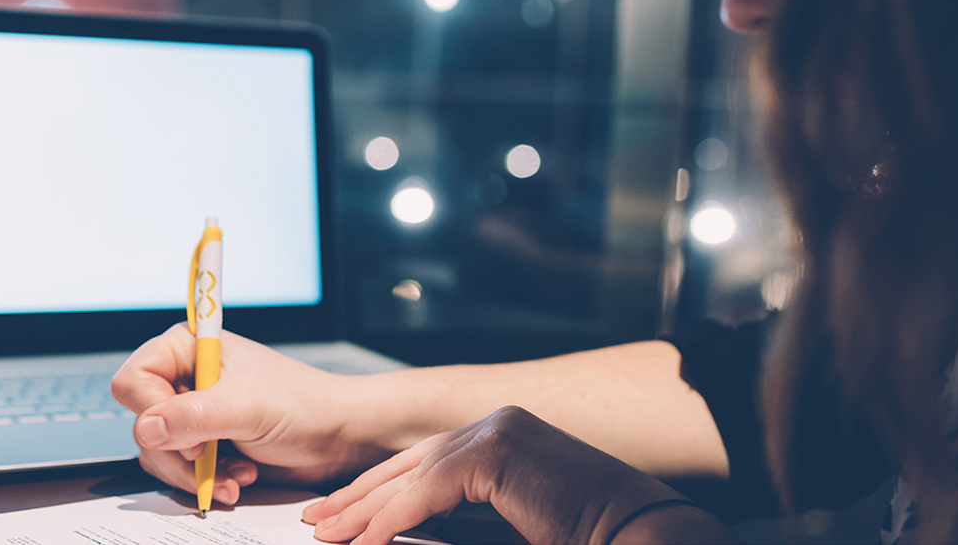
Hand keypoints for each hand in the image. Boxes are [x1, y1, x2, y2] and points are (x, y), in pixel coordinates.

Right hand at [112, 324, 386, 505]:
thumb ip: (193, 416)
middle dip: (178, 452)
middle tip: (207, 457)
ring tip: (236, 472)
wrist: (339, 438)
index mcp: (188, 348)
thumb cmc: (304, 405)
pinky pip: (179, 471)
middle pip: (142, 422)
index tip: (188, 433)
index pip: (134, 380)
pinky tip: (238, 476)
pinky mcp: (204, 444)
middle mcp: (185, 378)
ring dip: (196, 473)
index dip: (153, 411)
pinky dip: (207, 481)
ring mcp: (193, 413)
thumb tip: (146, 428)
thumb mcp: (247, 408)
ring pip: (157, 453)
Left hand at [303, 406, 731, 544]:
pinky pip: (429, 490)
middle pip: (409, 462)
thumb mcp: (508, 524)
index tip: (341, 515)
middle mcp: (497, 423)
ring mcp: (498, 431)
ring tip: (328, 536)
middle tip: (317, 522)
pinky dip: (392, 517)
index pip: (424, 463)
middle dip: (359, 496)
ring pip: (412, 475)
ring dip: (366, 510)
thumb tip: (405, 532)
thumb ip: (463, 520)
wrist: (641, 537)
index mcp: (502, 436)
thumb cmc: (586, 536)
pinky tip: (365, 540)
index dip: (377, 490)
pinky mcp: (499, 451)